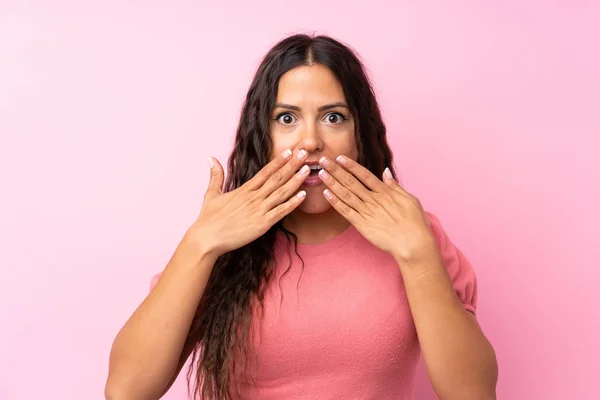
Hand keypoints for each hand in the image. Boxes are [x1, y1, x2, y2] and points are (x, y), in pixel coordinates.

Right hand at [186, 148, 309, 257]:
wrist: (207, 238)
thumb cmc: (208, 218)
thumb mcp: (211, 194)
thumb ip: (215, 176)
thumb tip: (211, 158)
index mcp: (244, 189)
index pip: (266, 171)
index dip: (279, 160)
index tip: (290, 151)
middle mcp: (254, 197)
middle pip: (277, 177)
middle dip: (292, 164)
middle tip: (305, 152)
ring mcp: (259, 210)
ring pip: (282, 192)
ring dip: (296, 180)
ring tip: (308, 169)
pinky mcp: (262, 224)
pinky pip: (281, 211)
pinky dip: (293, 203)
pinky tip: (303, 195)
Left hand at [317, 155, 438, 265]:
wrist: (413, 243)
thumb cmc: (415, 223)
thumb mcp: (410, 199)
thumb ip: (395, 185)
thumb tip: (385, 171)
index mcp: (385, 192)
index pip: (364, 175)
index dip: (351, 166)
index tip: (340, 158)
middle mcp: (374, 199)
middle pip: (351, 182)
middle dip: (336, 170)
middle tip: (323, 161)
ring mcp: (367, 212)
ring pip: (346, 194)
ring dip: (332, 183)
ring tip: (321, 174)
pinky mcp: (362, 225)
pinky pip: (346, 211)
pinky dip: (336, 202)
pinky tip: (327, 194)